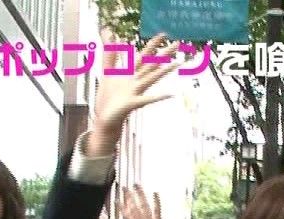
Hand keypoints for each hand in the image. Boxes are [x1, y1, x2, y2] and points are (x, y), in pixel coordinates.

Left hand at [86, 32, 181, 153]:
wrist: (106, 119)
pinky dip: (158, 97)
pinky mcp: (133, 103)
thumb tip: (109, 36)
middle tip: (177, 43)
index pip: (143, 56)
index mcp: (131, 74)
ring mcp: (136, 92)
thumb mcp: (107, 73)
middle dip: (163, 54)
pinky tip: (170, 94)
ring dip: (164, 71)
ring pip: (152, 78)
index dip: (152, 45)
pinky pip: (147, 99)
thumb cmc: (108, 98)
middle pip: (151, 65)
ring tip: (178, 63)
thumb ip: (109, 56)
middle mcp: (137, 81)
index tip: (163, 34)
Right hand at [119, 185, 169, 218]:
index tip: (117, 200)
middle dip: (128, 198)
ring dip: (139, 195)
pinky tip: (155, 193)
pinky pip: (156, 212)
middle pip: (132, 210)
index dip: (122, 208)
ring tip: (136, 185)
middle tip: (124, 187)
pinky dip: (156, 202)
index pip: (128, 217)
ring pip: (142, 207)